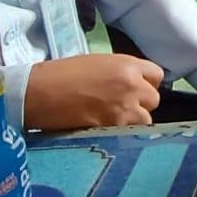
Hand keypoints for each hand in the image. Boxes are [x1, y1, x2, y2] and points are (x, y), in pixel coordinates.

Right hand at [25, 54, 161, 130]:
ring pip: (145, 121)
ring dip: (134, 121)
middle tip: (123, 106)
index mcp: (128, 65)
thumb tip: (132, 83)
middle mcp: (132, 86)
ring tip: (114, 120)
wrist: (39, 92)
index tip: (136, 89)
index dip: (147, 83)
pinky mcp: (112, 129)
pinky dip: (121, 134)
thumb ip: (121, 72)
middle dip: (141, 104)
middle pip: (153, 100)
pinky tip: (108, 130)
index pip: (157, 76)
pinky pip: (129, 133)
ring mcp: (124, 110)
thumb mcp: (98, 63)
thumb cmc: (62, 73)